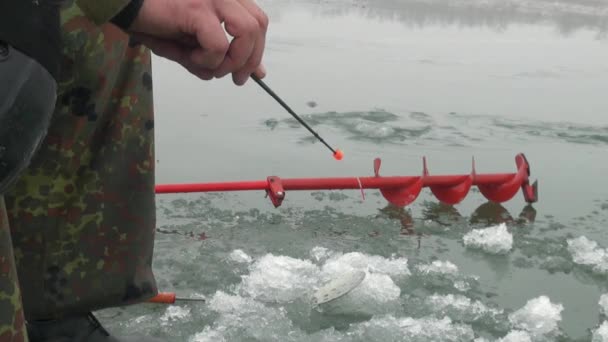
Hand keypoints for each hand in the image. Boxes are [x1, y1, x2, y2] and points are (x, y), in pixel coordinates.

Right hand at [128, 0, 267, 84]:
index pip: (258, 22)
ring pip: (246, 32)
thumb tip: (256, 72)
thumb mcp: (196, 44)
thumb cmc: (157, 22)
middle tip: (236, 79)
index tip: (251, 73)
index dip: (258, 50)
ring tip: (210, 66)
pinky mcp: (197, 8)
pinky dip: (208, 59)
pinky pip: (218, 44)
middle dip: (250, 59)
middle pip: (257, 26)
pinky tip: (190, 56)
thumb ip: (228, 54)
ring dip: (232, 59)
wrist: (125, 6)